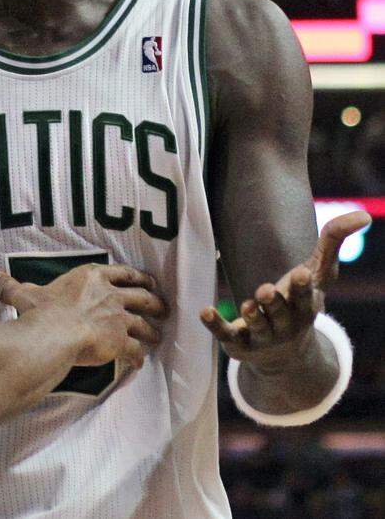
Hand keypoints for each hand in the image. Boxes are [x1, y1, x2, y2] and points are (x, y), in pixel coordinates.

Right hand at [0, 263, 167, 368]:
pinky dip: (139, 357)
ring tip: (157, 337)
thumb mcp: (25, 295)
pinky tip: (139, 363)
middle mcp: (110, 294)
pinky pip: (136, 350)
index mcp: (91, 277)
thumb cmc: (41, 312)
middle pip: (143, 295)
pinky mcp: (120, 342)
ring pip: (145, 323)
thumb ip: (9, 286)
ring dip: (152, 331)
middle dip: (155, 302)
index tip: (148, 281)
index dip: (138, 277)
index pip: (123, 272)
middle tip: (163, 309)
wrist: (54, 334)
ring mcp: (118, 318)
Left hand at [200, 211, 370, 371]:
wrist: (284, 355)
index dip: (303, 288)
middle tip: (264, 290)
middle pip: (279, 313)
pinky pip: (225, 334)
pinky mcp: (237, 342)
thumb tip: (364, 215)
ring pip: (257, 326)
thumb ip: (333, 241)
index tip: (302, 273)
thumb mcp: (318, 272)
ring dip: (252, 315)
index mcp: (305, 307)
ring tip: (247, 304)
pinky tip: (205, 311)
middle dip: (273, 303)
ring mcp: (262, 336)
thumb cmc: (300, 301)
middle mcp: (285, 324)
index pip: (305, 298)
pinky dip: (215, 324)